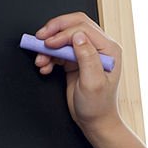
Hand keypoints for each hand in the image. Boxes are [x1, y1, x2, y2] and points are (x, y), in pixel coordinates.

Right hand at [32, 11, 123, 136]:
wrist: (95, 122)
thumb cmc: (98, 106)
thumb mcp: (93, 83)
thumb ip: (87, 57)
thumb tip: (78, 36)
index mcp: (109, 49)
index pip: (83, 28)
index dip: (63, 33)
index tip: (48, 43)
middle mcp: (99, 47)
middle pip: (73, 26)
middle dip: (53, 32)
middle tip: (39, 39)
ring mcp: (87, 53)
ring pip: (63, 38)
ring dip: (48, 47)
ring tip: (40, 60)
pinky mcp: (75, 60)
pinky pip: (59, 50)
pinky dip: (49, 56)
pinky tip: (44, 66)